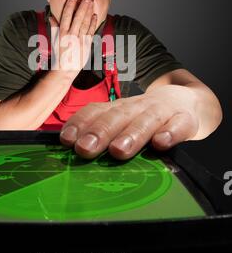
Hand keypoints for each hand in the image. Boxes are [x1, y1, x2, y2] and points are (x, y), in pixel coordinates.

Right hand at [49, 0, 96, 73]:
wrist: (66, 70)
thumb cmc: (59, 54)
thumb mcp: (54, 40)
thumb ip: (54, 28)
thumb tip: (51, 17)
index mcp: (62, 33)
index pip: (66, 16)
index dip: (70, 5)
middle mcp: (71, 36)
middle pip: (78, 18)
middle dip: (82, 6)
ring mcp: (79, 40)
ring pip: (85, 23)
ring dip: (88, 12)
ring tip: (91, 2)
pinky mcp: (86, 45)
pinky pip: (90, 32)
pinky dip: (93, 23)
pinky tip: (94, 16)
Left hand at [60, 84, 199, 159]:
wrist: (186, 100)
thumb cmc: (146, 116)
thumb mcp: (124, 119)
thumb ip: (103, 131)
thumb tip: (73, 151)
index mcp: (119, 108)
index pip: (96, 110)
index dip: (80, 123)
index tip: (66, 140)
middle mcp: (137, 107)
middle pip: (118, 116)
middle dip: (100, 131)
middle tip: (84, 149)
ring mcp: (162, 111)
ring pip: (146, 120)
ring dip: (131, 134)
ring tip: (118, 151)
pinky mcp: (185, 120)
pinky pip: (179, 126)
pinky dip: (170, 133)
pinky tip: (161, 144)